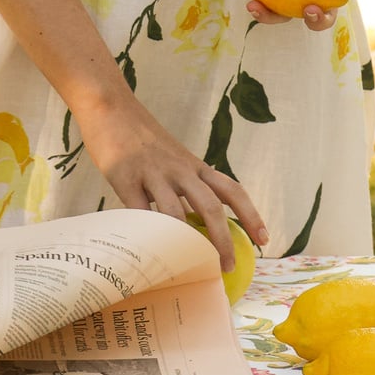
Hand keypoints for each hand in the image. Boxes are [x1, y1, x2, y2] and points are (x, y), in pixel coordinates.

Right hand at [77, 93, 267, 271]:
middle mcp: (181, 170)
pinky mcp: (125, 177)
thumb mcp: (173, 159)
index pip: (232, 191)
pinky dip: (147, 234)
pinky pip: (139, 211)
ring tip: (189, 268)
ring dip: (186, 244)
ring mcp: (153, 173)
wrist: (110, 105)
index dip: (251, 215)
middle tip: (227, 267)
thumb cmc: (142, 138)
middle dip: (222, 240)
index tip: (264, 239)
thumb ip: (184, 186)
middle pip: (210, 207)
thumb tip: (196, 225)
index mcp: (196, 166)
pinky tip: (150, 253)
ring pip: (176, 213)